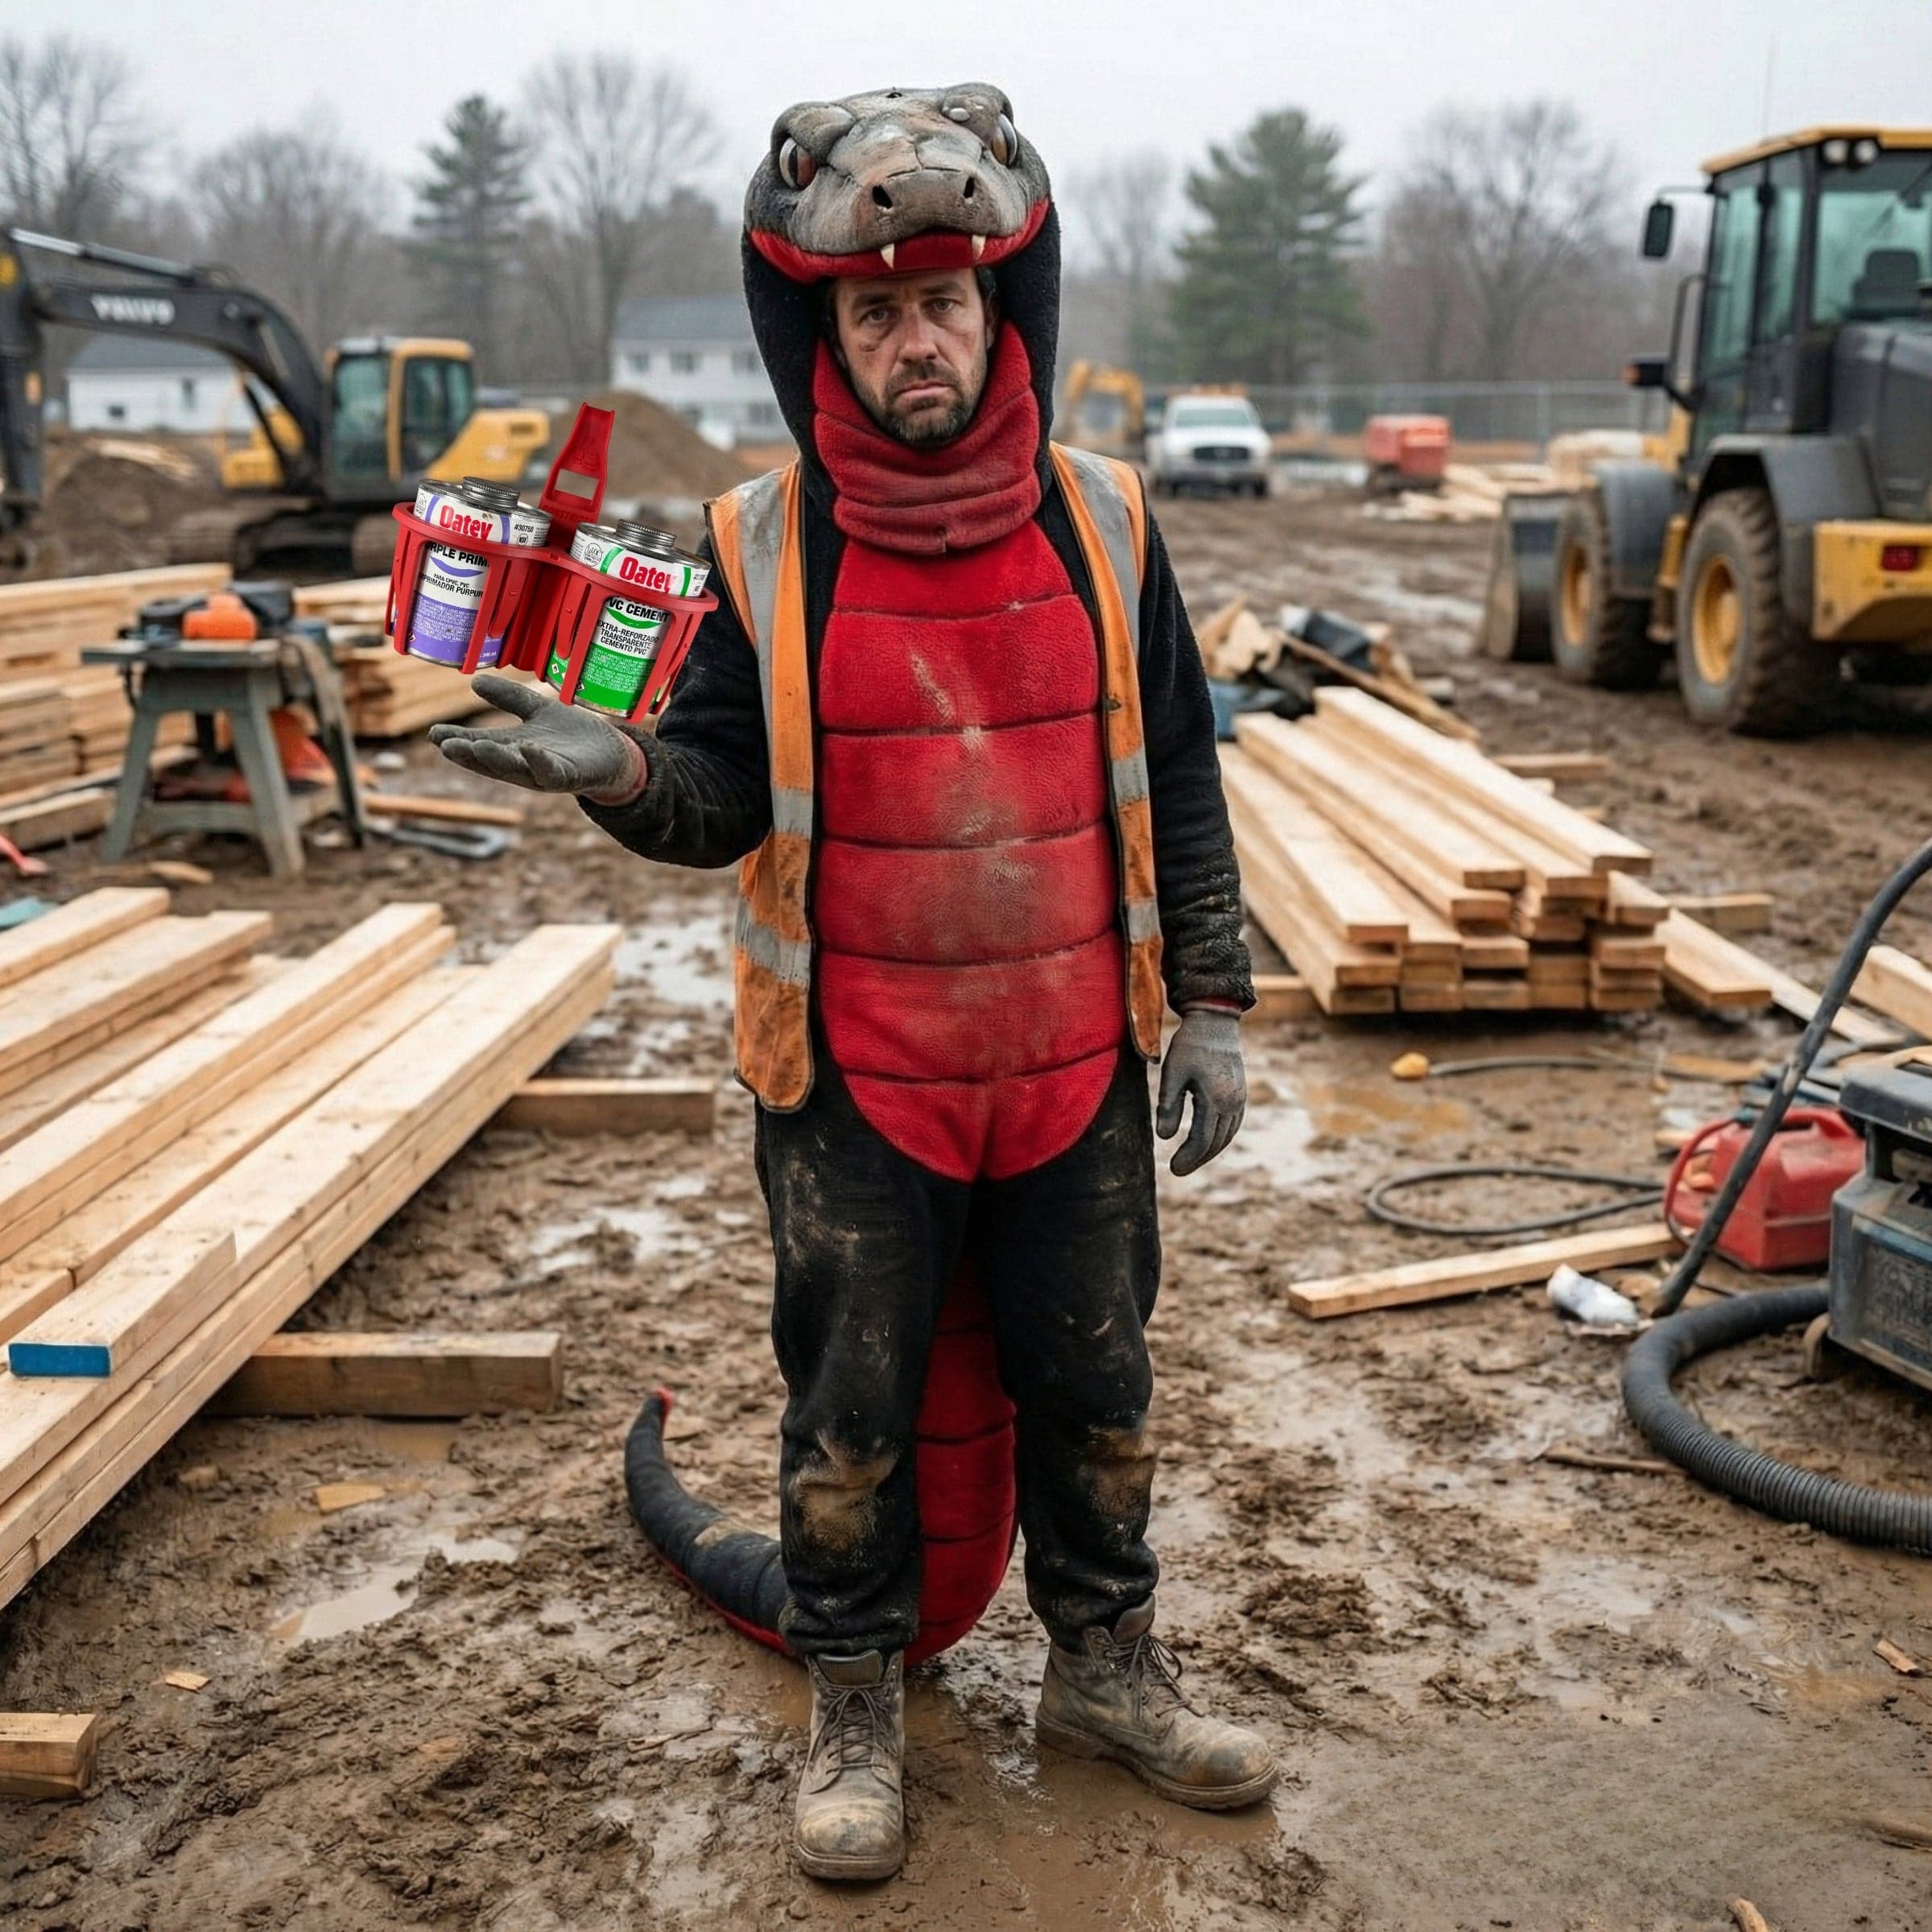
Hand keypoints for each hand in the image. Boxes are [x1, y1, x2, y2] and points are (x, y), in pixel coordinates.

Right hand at [428, 675, 644, 798]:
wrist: (612, 752)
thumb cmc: (572, 735)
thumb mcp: (536, 711)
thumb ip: (510, 698)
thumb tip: (475, 681)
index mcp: (512, 748)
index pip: (479, 745)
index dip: (457, 741)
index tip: (433, 733)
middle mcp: (523, 765)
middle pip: (491, 761)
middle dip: (468, 754)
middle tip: (444, 745)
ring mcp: (544, 772)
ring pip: (516, 769)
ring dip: (496, 759)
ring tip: (476, 746)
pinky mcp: (568, 776)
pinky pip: (551, 771)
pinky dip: (538, 761)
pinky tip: (527, 747)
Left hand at [1156, 1007, 1244, 1176]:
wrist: (1215, 1023)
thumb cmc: (1189, 1046)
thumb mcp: (1172, 1073)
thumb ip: (1168, 1105)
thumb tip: (1163, 1136)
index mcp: (1216, 1098)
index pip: (1202, 1139)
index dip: (1188, 1157)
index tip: (1174, 1169)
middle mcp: (1233, 1102)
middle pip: (1216, 1141)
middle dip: (1198, 1158)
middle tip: (1178, 1170)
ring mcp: (1240, 1098)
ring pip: (1227, 1135)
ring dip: (1210, 1151)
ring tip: (1191, 1159)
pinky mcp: (1240, 1093)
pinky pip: (1233, 1124)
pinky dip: (1221, 1138)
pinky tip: (1208, 1141)